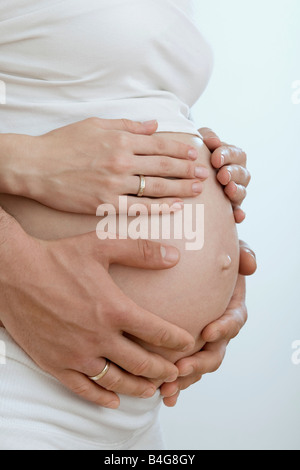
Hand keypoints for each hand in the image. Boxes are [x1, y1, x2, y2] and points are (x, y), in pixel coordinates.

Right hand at [0, 209, 194, 408]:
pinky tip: (112, 401)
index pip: (156, 331)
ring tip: (151, 389)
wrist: (13, 273)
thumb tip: (174, 255)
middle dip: (163, 370)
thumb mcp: (100, 246)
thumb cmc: (57, 257)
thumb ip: (140, 250)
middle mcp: (98, 337)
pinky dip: (101, 398)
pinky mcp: (55, 363)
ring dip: (138, 388)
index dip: (176, 340)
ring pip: (116, 381)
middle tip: (175, 373)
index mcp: (113, 309)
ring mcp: (76, 354)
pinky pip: (82, 388)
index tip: (187, 343)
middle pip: (141, 363)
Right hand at [2, 118, 207, 213]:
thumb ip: (127, 125)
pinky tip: (175, 207)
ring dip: (181, 188)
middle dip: (187, 169)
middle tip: (203, 173)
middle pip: (164, 165)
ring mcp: (115, 184)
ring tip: (197, 189)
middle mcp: (122, 161)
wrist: (36, 166)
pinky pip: (139, 207)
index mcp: (120, 139)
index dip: (181, 148)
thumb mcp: (94, 124)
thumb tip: (153, 124)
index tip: (194, 153)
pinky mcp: (105, 203)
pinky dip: (159, 207)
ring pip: (156, 186)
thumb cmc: (62, 143)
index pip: (160, 143)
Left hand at [160, 241, 256, 406]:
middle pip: (216, 352)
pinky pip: (182, 371)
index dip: (225, 328)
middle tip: (182, 367)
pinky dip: (175, 384)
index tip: (209, 331)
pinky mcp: (185, 350)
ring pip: (198, 366)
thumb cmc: (212, 263)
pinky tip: (164, 396)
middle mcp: (218, 330)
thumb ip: (243, 253)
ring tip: (168, 388)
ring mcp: (202, 343)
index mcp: (231, 309)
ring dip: (185, 379)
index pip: (234, 320)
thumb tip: (249, 264)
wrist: (189, 274)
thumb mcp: (230, 252)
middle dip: (200, 363)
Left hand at [199, 128, 250, 223]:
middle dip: (233, 173)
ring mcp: (234, 192)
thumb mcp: (199, 142)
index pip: (236, 154)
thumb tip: (212, 141)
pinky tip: (238, 217)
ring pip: (242, 192)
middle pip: (242, 173)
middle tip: (221, 175)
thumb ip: (207, 137)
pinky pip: (237, 213)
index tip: (215, 159)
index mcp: (233, 157)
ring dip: (237, 191)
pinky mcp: (229, 209)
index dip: (227, 155)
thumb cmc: (193, 155)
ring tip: (228, 189)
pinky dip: (239, 214)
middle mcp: (237, 175)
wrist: (182, 177)